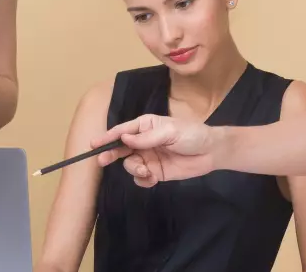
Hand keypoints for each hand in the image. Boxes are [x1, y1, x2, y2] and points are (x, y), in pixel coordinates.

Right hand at [92, 115, 217, 186]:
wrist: (211, 152)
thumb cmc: (192, 135)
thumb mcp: (170, 132)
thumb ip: (147, 137)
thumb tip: (124, 138)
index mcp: (146, 126)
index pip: (123, 130)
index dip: (108, 136)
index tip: (94, 144)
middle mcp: (144, 141)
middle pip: (121, 148)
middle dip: (111, 154)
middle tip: (102, 161)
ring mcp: (149, 157)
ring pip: (130, 164)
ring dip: (133, 169)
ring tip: (145, 171)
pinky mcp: (155, 172)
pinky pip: (140, 178)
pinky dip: (142, 180)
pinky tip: (152, 179)